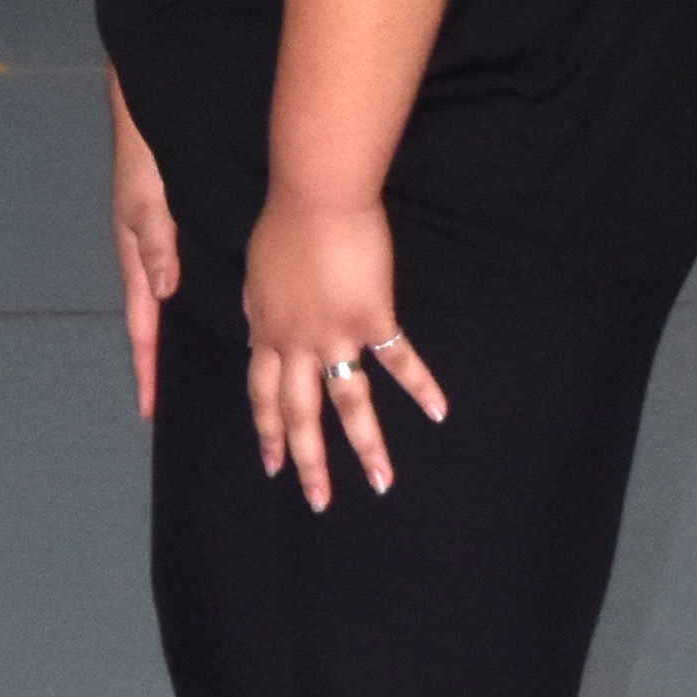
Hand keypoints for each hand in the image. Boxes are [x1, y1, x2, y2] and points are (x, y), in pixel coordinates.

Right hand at [108, 98, 179, 418]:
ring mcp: (161, 245)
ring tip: (190, 367)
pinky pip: (182, 277)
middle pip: (152, 320)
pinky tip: (216, 310)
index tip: (148, 406)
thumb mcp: (147, 203)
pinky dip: (191, 300)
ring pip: (168, 302)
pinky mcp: (176, 229)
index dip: (146, 365)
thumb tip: (162, 293)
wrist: (153, 115)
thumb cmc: (145, 159)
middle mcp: (150, 257)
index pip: (142, 324)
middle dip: (157, 359)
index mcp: (138, 257)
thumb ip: (155, 245)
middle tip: (166, 399)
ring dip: (173, 334)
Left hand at [240, 196, 446, 509]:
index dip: (266, 429)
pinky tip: (440, 412)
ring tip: (382, 485)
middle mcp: (297, 343)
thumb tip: (257, 333)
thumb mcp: (257, 274)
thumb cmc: (282, 223)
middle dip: (307, 460)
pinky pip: (399, 361)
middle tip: (318, 501)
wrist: (313, 196)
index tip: (271, 463)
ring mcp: (334, 335)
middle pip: (299, 414)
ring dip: (366, 448)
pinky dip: (422, 386)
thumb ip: (259, 309)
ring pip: (348, 403)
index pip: (262, 393)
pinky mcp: (371, 318)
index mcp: (266, 331)